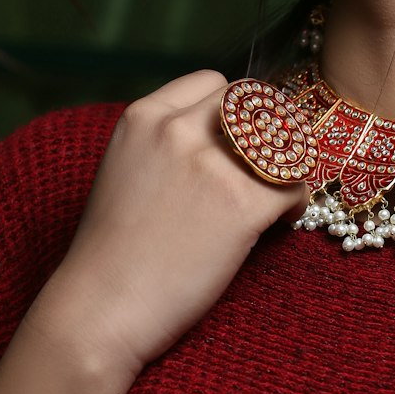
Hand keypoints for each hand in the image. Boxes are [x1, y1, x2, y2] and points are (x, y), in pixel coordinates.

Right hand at [22, 71, 308, 380]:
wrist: (99, 310)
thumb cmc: (111, 254)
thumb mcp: (125, 171)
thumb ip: (164, 143)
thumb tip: (220, 139)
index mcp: (143, 117)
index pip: (213, 83)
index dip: (234, 113)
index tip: (238, 143)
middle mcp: (177, 130)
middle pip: (256, 104)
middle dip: (269, 134)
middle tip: (269, 168)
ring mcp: (211, 166)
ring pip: (283, 144)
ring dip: (289, 167)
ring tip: (278, 198)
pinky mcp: (241, 206)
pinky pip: (294, 187)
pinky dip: (295, 205)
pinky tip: (279, 224)